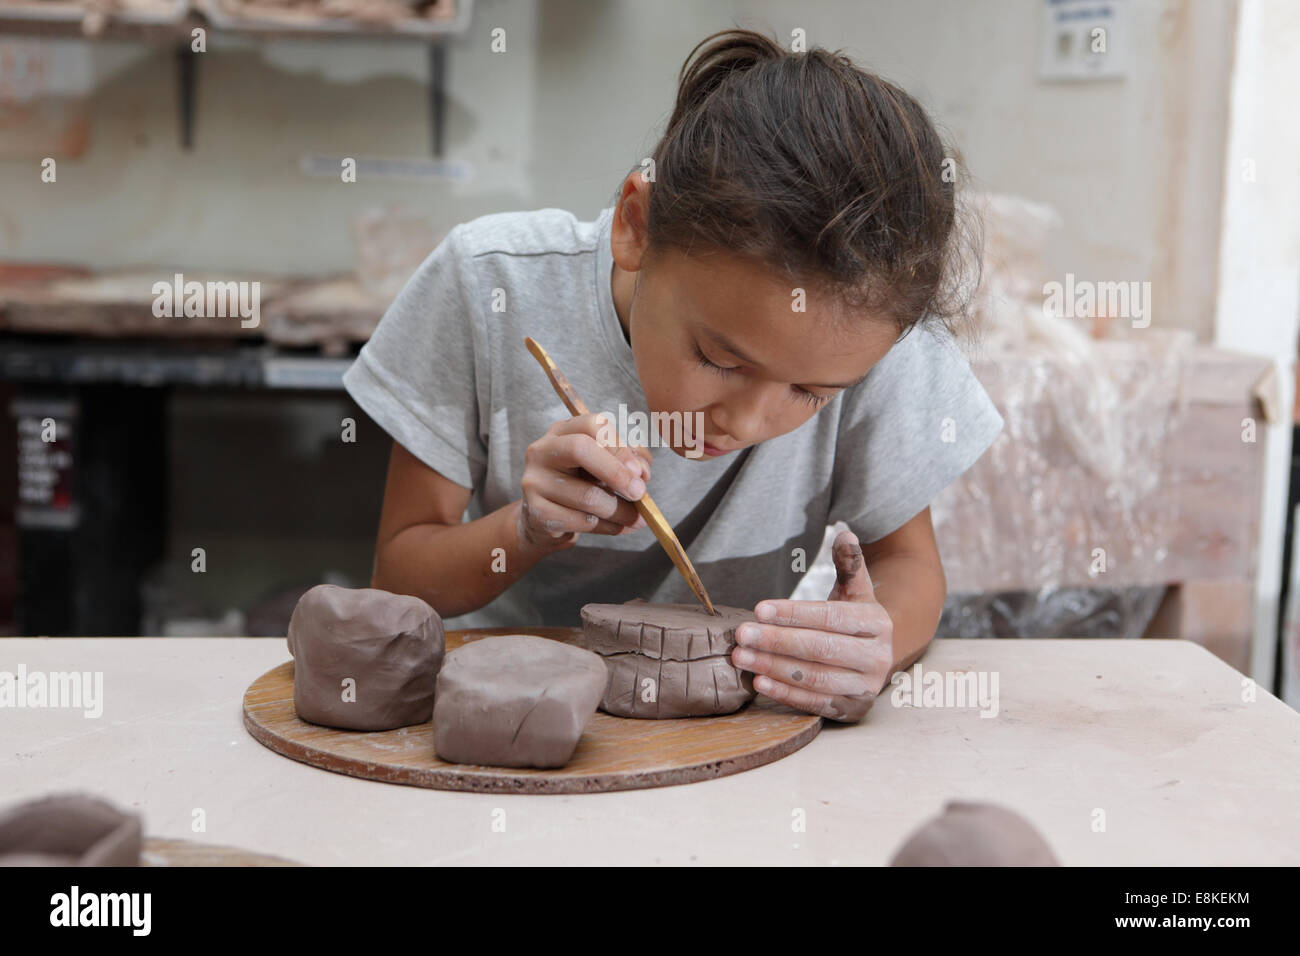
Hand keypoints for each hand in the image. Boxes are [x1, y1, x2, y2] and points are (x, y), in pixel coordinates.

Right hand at [517, 412, 651, 550]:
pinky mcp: (537, 512)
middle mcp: (542, 451)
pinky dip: (608, 527)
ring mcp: (535, 482)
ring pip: (587, 495)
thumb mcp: (604, 465)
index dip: (620, 447)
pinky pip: (582, 521)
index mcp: (562, 432)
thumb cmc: (580, 485)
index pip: (593, 426)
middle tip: (639, 493)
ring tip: (637, 519)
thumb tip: (642, 473)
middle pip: (581, 449)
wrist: (545, 519)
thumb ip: (628, 460)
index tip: (640, 471)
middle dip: (617, 473)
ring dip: (620, 511)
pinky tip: (617, 527)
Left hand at [731, 530, 892, 721]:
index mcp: (877, 623)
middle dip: (777, 642)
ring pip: (816, 677)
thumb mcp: (856, 592)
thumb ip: (850, 565)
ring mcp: (866, 686)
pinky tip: (759, 682)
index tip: (758, 608)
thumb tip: (844, 534)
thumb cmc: (854, 620)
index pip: (830, 617)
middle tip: (741, 635)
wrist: (877, 657)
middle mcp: (877, 657)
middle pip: (821, 648)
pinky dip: (785, 693)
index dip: (794, 614)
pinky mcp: (853, 710)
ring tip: (741, 657)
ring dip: (774, 668)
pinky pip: (815, 703)